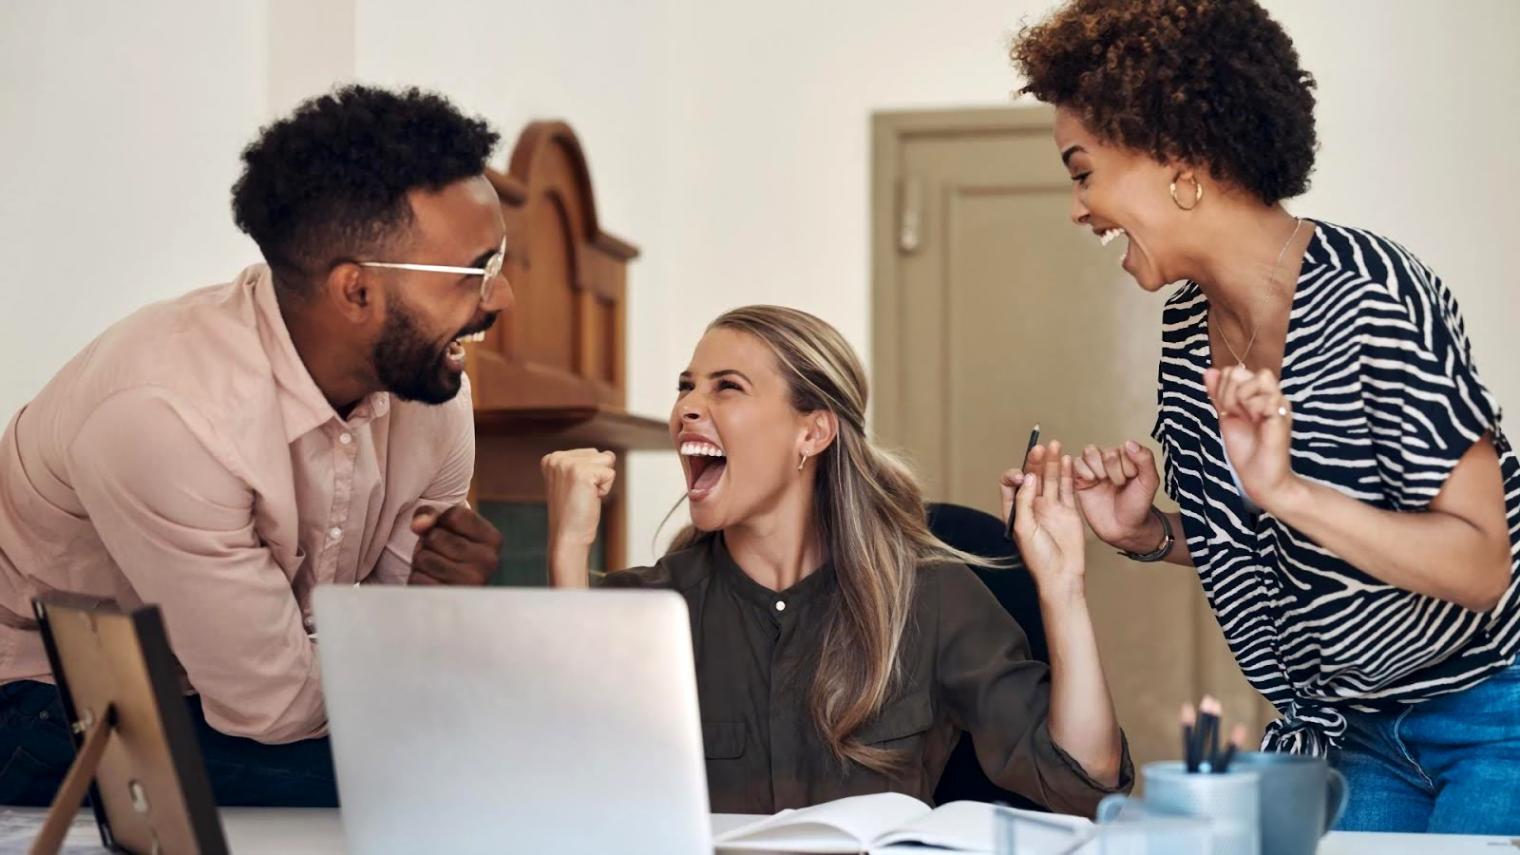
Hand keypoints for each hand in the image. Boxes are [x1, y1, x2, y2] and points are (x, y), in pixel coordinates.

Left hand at [408, 505, 503, 585]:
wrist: (455, 592)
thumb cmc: (451, 551)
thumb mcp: (448, 527)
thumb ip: (432, 514)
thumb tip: (418, 525)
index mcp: (493, 540)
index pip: (453, 515)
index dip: (441, 520)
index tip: (449, 532)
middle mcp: (488, 562)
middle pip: (435, 536)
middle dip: (428, 542)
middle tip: (440, 553)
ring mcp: (470, 583)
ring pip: (423, 558)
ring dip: (421, 561)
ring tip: (435, 567)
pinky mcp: (449, 599)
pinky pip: (417, 578)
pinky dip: (417, 578)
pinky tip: (431, 581)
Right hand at [541, 448, 617, 550]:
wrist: (568, 537)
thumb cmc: (573, 513)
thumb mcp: (573, 481)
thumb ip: (585, 463)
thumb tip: (609, 454)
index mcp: (552, 458)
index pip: (591, 453)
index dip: (592, 475)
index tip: (576, 491)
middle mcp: (556, 458)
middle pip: (600, 455)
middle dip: (598, 477)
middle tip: (581, 495)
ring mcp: (568, 465)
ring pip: (607, 462)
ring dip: (602, 483)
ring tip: (585, 496)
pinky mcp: (582, 473)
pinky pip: (610, 474)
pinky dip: (605, 490)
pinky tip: (589, 500)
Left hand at [1002, 446, 1085, 596]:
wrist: (1061, 575)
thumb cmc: (1038, 558)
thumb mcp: (1023, 528)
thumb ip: (1024, 501)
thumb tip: (1029, 476)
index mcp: (1016, 511)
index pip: (1011, 485)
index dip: (1015, 476)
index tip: (1023, 477)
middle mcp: (1032, 507)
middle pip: (1032, 477)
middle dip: (1035, 462)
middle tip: (1039, 449)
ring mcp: (1051, 508)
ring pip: (1050, 479)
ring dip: (1051, 462)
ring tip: (1055, 446)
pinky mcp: (1068, 511)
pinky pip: (1067, 488)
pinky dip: (1066, 473)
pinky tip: (1066, 459)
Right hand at [1070, 440, 1161, 551]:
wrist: (1123, 528)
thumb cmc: (1137, 506)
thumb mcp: (1149, 482)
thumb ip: (1145, 459)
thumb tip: (1128, 442)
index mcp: (1125, 457)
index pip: (1122, 449)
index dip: (1126, 466)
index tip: (1131, 480)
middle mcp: (1108, 461)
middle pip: (1104, 452)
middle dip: (1113, 471)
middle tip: (1118, 485)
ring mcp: (1093, 469)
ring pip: (1088, 453)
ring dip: (1097, 470)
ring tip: (1102, 483)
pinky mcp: (1079, 479)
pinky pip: (1075, 464)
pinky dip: (1082, 471)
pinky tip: (1090, 482)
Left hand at [1205, 364, 1297, 510]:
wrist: (1259, 477)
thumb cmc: (1246, 449)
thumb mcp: (1226, 416)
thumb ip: (1218, 394)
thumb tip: (1208, 370)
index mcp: (1258, 393)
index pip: (1232, 371)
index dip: (1222, 389)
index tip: (1228, 411)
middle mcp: (1270, 393)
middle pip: (1239, 371)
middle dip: (1228, 394)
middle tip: (1236, 415)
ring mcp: (1279, 402)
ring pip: (1257, 378)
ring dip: (1242, 400)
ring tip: (1248, 419)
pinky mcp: (1283, 413)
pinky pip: (1265, 397)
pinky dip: (1253, 410)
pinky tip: (1258, 424)